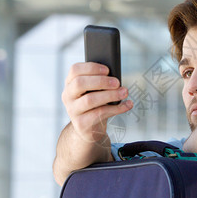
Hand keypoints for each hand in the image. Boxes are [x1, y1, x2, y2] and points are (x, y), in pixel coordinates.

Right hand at [54, 62, 132, 184]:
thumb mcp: (94, 91)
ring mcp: (73, 111)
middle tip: (117, 82)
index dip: (91, 68)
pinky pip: (100, 114)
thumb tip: (116, 78)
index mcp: (70, 84)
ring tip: (124, 92)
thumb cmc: (94, 104)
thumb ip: (100, 82)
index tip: (107, 70)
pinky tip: (127, 105)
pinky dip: (117, 109)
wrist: (88, 129)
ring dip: (110, 95)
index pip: (75, 70)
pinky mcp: (81, 124)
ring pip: (90, 100)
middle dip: (101, 81)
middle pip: (80, 83)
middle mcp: (68, 96)